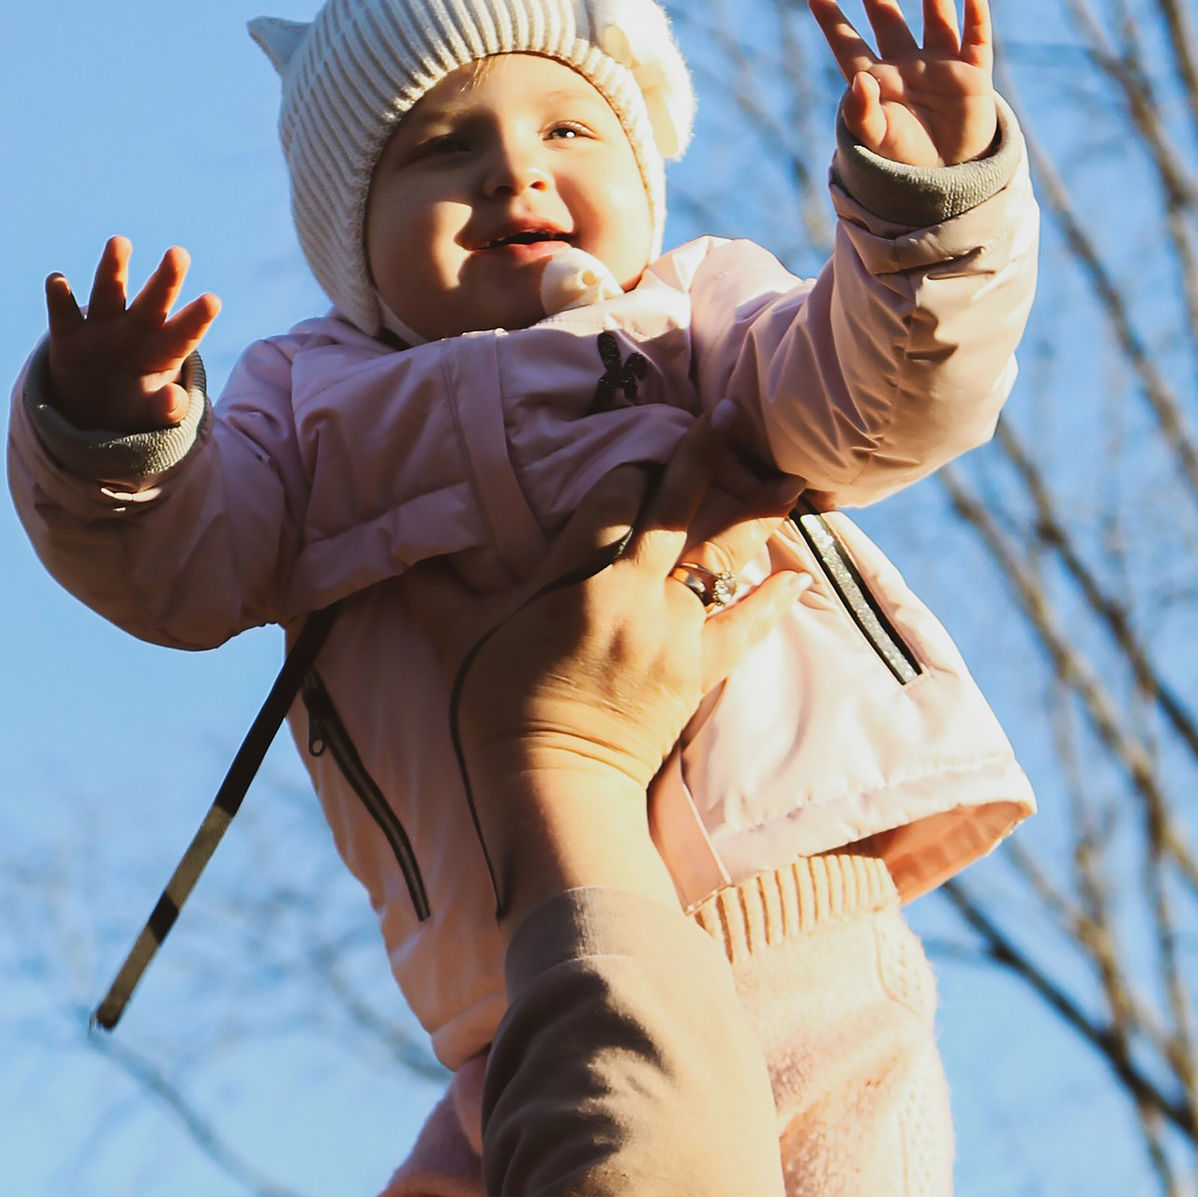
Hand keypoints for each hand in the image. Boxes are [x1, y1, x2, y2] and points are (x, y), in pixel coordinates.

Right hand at [42, 238, 219, 434]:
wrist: (92, 406)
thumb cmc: (134, 402)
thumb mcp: (150, 412)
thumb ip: (165, 408)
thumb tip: (173, 401)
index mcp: (163, 349)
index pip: (184, 333)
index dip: (197, 319)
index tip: (213, 302)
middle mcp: (136, 329)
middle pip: (153, 302)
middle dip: (166, 279)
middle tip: (179, 254)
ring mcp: (102, 327)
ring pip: (109, 292)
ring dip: (114, 268)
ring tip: (120, 243)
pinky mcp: (69, 334)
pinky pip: (64, 313)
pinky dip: (59, 297)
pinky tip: (57, 280)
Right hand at [411, 412, 805, 915]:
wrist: (552, 785)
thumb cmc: (497, 708)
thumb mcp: (458, 638)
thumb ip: (436, 585)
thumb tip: (399, 549)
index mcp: (578, 575)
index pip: (617, 495)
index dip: (631, 464)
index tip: (641, 445)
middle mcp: (635, 593)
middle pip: (678, 507)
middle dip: (703, 453)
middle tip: (730, 411)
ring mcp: (674, 632)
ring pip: (720, 559)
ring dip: (753, 516)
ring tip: (788, 476)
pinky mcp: (700, 671)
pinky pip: (748, 625)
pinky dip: (775, 597)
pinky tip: (798, 571)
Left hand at [807, 0, 996, 168]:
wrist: (947, 178)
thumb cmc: (906, 158)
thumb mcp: (878, 138)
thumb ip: (862, 112)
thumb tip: (859, 80)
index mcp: (878, 79)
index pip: (849, 45)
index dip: (833, 21)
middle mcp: (907, 65)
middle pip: (888, 20)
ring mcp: (941, 66)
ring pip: (936, 20)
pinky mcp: (973, 76)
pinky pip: (976, 42)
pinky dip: (976, 20)